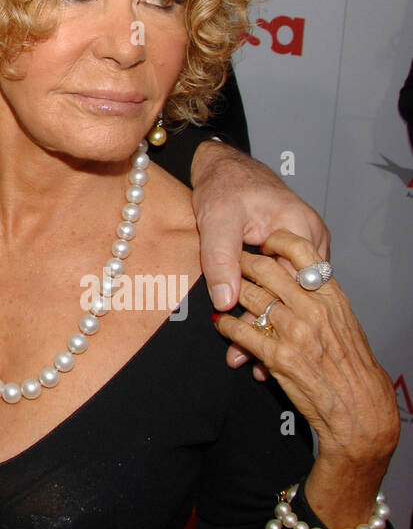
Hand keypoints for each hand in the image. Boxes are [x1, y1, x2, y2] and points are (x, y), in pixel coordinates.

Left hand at [191, 141, 329, 375]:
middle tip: (247, 362)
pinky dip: (265, 309)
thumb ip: (222, 260)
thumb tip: (225, 301)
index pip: (291, 286)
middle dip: (269, 330)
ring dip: (267, 325)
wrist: (224, 166)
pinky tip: (250, 337)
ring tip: (249, 360)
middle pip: (292, 296)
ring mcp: (303, 249)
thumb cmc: (225, 185)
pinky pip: (281, 288)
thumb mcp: (217, 220)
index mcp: (300, 230)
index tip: (252, 349)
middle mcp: (310, 241)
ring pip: (287, 296)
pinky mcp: (289, 256)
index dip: (271, 319)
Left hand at [214, 230, 398, 528]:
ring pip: (249, 298)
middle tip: (230, 261)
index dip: (276, 240)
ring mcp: (294, 331)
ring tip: (221, 291)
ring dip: (230, 293)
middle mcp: (312, 309)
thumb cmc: (352, 369)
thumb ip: (320, 299)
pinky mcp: (277, 356)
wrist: (359, 410)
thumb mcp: (343, 324)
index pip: (303, 251)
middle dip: (242, 262)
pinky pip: (240, 332)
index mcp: (331, 297)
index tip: (262, 240)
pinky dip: (225, 325)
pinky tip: (219, 323)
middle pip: (265, 270)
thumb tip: (299, 279)